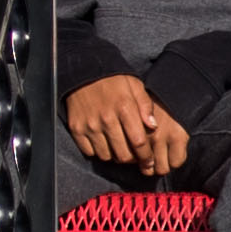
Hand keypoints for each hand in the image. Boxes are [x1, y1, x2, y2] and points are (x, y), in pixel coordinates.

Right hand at [68, 73, 185, 177]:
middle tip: (135, 157)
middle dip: (132, 159)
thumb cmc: (113, 79)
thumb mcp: (135, 86)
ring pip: (106, 156)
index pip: (139, 142)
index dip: (146, 156)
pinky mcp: (76, 128)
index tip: (150, 161)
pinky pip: (90, 152)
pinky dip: (98, 152)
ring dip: (115, 156)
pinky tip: (104, 143)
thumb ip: (146, 106)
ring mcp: (89, 125)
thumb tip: (153, 127)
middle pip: (123, 155)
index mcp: (124, 108)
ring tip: (120, 148)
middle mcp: (106, 119)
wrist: (83, 70)